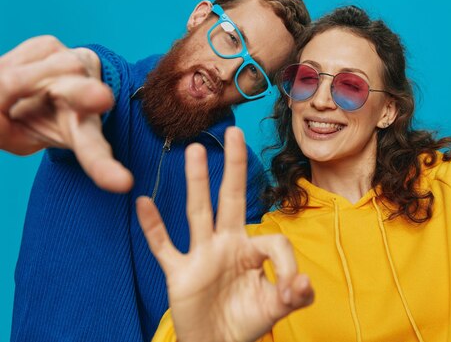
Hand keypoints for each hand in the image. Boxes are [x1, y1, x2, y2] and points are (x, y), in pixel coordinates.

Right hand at [0, 36, 132, 191]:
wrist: (28, 86)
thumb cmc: (26, 118)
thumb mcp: (14, 136)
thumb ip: (4, 125)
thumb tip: (5, 88)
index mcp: (81, 133)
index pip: (93, 153)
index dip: (104, 168)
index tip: (124, 184)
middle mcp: (86, 100)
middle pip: (81, 95)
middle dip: (86, 94)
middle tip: (103, 97)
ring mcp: (72, 67)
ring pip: (34, 73)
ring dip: (13, 82)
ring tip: (12, 94)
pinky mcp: (50, 44)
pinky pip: (21, 55)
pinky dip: (9, 65)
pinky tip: (18, 72)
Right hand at [137, 127, 313, 341]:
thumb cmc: (246, 322)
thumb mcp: (276, 308)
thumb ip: (294, 295)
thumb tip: (303, 282)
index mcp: (252, 250)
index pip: (273, 239)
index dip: (287, 263)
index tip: (293, 290)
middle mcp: (226, 244)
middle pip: (230, 198)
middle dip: (234, 167)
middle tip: (235, 132)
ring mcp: (201, 255)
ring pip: (198, 212)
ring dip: (197, 182)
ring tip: (195, 152)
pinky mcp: (179, 272)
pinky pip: (164, 246)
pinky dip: (153, 227)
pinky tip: (144, 202)